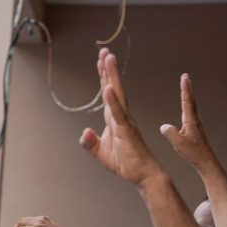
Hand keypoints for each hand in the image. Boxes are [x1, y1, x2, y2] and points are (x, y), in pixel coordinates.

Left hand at [79, 49, 165, 187]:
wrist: (143, 175)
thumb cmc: (126, 163)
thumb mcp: (101, 153)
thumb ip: (90, 143)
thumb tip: (84, 132)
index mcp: (114, 119)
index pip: (108, 94)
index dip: (104, 77)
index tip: (101, 60)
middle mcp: (120, 116)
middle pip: (113, 87)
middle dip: (108, 69)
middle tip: (105, 51)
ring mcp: (125, 121)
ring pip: (117, 94)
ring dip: (112, 76)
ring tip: (108, 58)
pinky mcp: (126, 130)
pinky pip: (117, 112)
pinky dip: (112, 100)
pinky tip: (108, 87)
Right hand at [160, 74, 216, 170]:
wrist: (206, 162)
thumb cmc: (194, 153)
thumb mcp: (179, 143)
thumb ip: (170, 133)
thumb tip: (164, 126)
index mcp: (190, 121)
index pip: (187, 101)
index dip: (185, 88)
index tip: (184, 77)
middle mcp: (194, 120)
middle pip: (190, 101)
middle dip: (187, 88)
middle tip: (185, 77)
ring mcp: (195, 125)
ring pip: (190, 107)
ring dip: (187, 97)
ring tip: (184, 89)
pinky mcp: (194, 130)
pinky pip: (188, 115)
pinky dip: (186, 107)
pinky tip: (184, 111)